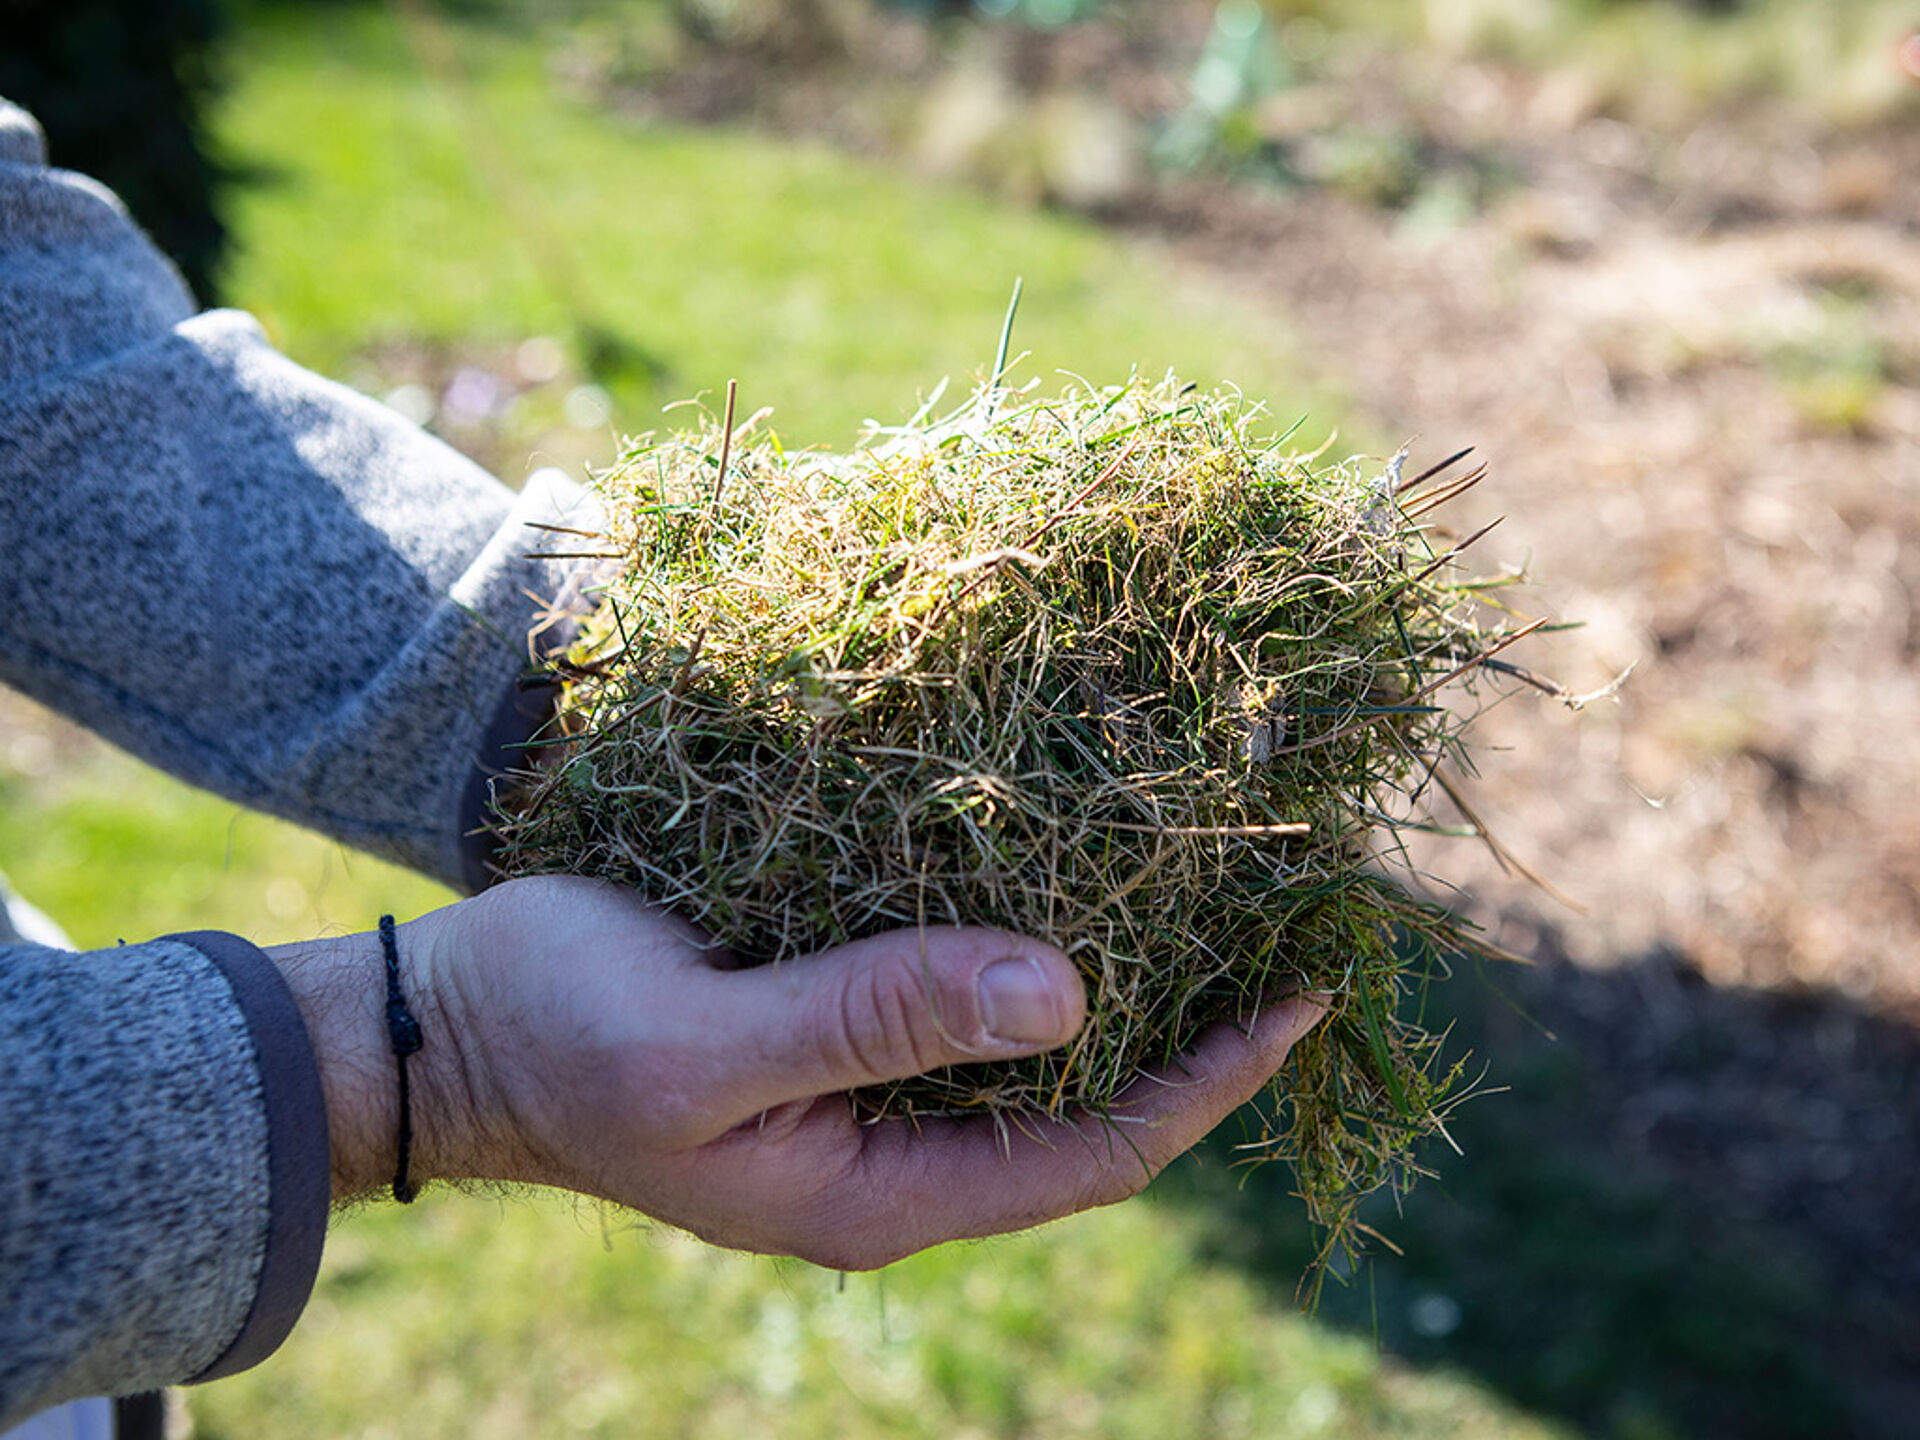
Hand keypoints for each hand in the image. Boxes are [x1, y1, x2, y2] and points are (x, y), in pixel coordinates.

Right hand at [272, 877, 1323, 1269]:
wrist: (449, 1025)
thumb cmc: (560, 1038)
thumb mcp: (709, 1041)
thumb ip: (877, 1018)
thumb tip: (1070, 992)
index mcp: (880, 1189)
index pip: (1098, 1153)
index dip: (1211, 1081)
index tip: (1303, 999)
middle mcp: (896, 1152)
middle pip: (1088, 1105)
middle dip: (1195, 1030)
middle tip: (1288, 931)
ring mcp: (867, 1090)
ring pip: (1035, 1044)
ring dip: (1128, 977)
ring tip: (1216, 890)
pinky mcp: (836, 1025)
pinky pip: (965, 993)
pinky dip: (1034, 939)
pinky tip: (1075, 867)